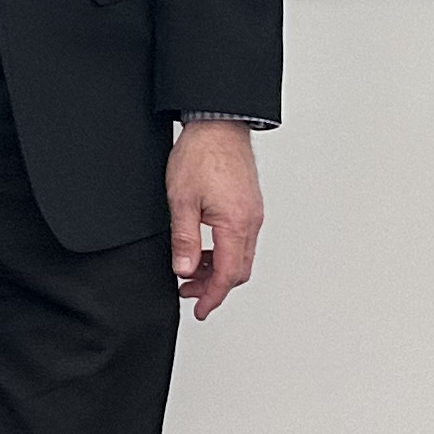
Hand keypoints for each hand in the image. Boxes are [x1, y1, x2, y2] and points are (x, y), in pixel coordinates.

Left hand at [167, 122, 263, 319]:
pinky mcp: (249, 205)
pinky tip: (204, 249)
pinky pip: (241, 240)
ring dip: (218, 270)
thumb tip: (185, 270)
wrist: (218, 124)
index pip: (227, 276)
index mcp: (236, 225)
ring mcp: (252, 213)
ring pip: (240, 256)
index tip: (199, 310)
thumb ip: (185, 240)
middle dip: (214, 287)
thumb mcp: (181, 201)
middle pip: (237, 271)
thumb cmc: (201, 155)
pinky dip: (224, 252)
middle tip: (188, 292)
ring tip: (191, 270)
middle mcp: (251, 222)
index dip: (212, 297)